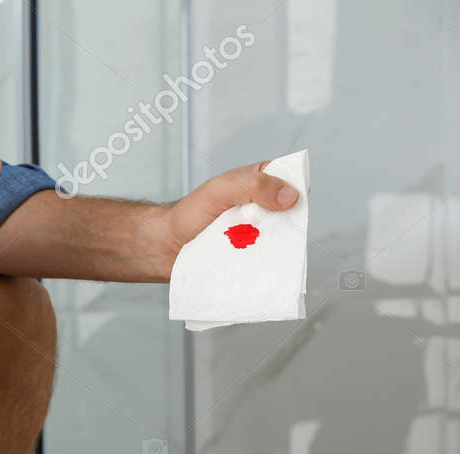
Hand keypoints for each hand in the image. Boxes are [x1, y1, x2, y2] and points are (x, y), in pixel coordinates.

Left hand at [143, 161, 300, 276]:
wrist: (165, 248)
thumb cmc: (189, 214)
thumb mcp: (222, 190)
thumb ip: (254, 186)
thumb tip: (290, 196)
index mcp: (259, 182)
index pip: (291, 180)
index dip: (295, 191)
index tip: (286, 206)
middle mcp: (262, 207)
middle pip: (292, 213)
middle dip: (287, 223)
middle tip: (267, 231)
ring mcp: (258, 233)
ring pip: (281, 239)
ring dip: (276, 246)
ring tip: (258, 249)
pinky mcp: (251, 255)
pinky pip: (267, 260)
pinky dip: (266, 263)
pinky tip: (258, 266)